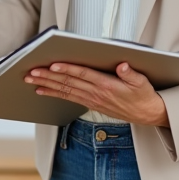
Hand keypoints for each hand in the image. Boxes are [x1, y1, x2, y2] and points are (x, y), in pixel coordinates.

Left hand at [25, 62, 169, 126]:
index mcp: (107, 85)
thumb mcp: (143, 82)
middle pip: (68, 83)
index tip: (53, 65)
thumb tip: (122, 66)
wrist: (147, 114)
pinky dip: (54, 93)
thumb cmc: (144, 96)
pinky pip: (68, 97)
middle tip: (32, 72)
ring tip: (31, 79)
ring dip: (46, 84)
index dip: (68, 69)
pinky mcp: (91, 103)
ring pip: (65, 90)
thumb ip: (131, 74)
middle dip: (48, 76)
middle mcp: (96, 93)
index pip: (83, 74)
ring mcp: (92, 99)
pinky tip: (42, 90)